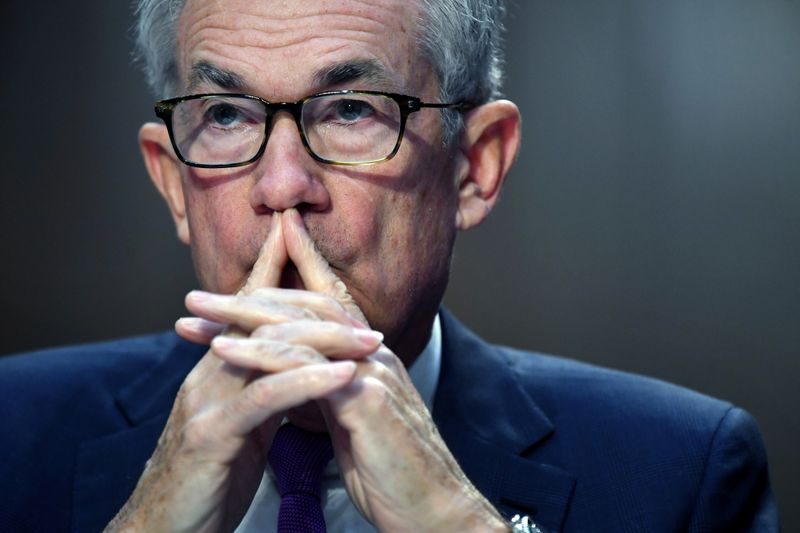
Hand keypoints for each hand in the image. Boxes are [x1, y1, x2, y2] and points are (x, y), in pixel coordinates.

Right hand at [106, 211, 376, 531]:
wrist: (161, 532)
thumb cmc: (208, 479)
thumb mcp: (240, 428)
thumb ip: (262, 392)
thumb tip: (296, 370)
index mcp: (216, 371)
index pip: (248, 309)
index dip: (271, 268)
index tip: (296, 233)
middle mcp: (207, 374)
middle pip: (261, 319)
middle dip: (307, 295)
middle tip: (353, 293)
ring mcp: (205, 400)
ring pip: (267, 351)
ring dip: (323, 340)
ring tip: (369, 339)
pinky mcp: (210, 434)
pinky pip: (266, 399)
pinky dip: (308, 383)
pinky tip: (343, 376)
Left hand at [179, 209, 507, 531]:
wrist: (433, 510)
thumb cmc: (393, 473)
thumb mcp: (355, 422)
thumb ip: (331, 392)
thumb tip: (301, 380)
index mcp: (369, 357)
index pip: (328, 303)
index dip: (293, 273)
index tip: (246, 269)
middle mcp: (373, 353)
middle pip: (307, 305)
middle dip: (252, 292)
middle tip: (199, 295)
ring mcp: (372, 370)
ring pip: (302, 327)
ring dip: (243, 315)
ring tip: (197, 312)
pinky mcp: (366, 397)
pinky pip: (304, 366)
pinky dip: (259, 353)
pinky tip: (224, 350)